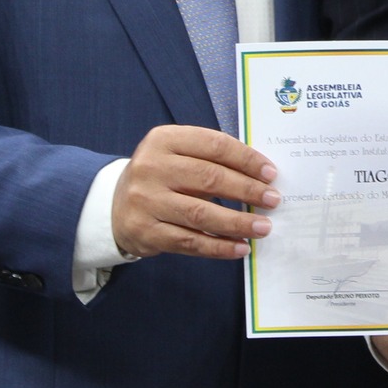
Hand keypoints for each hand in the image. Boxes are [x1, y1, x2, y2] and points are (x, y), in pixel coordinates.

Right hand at [110, 125, 279, 259]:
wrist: (114, 206)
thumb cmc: (161, 177)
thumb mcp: (178, 155)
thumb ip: (211, 159)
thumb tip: (260, 177)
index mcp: (163, 140)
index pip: (214, 145)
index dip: (247, 159)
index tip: (271, 174)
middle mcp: (151, 167)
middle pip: (209, 178)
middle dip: (247, 190)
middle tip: (273, 200)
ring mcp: (146, 201)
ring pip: (201, 214)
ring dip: (238, 222)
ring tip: (263, 227)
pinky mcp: (146, 232)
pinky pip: (189, 242)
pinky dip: (219, 246)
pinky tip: (240, 247)